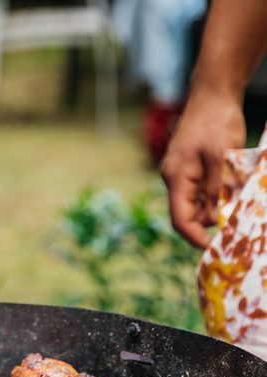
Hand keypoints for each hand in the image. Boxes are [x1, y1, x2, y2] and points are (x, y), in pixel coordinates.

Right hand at [161, 86, 245, 248]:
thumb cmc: (217, 122)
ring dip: (217, 205)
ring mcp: (181, 174)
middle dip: (210, 221)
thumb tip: (217, 219)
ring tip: (238, 196)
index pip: (181, 220)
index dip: (196, 238)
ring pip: (197, 203)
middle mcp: (174, 179)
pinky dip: (217, 193)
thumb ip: (218, 190)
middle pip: (189, 214)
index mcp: (176, 179)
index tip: (214, 248)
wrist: (212, 93)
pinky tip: (232, 185)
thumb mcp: (222, 158)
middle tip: (236, 221)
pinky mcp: (190, 168)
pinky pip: (201, 190)